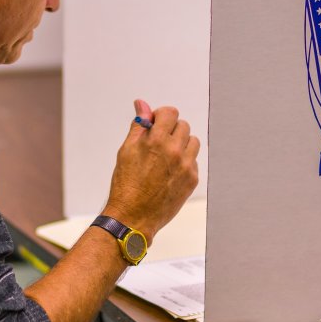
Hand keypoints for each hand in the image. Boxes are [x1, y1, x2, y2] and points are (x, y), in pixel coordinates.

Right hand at [102, 99, 199, 240]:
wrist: (133, 216)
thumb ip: (138, 126)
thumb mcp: (127, 150)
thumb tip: (142, 105)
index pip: (170, 113)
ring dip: (181, 144)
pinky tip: (169, 172)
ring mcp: (186, 166)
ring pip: (192, 141)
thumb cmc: (126, 184)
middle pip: (183, 125)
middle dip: (170, 130)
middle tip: (158, 143)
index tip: (155, 124)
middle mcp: (174, 151)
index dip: (161, 116)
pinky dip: (184, 162)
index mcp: (156, 141)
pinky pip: (194, 160)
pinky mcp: (192, 179)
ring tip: (166, 156)